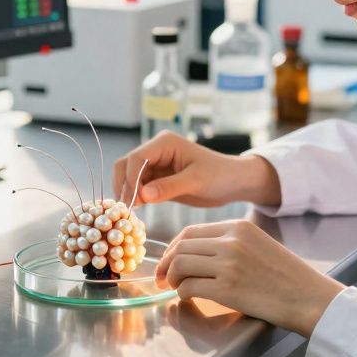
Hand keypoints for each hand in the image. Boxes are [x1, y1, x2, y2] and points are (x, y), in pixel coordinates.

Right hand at [111, 131, 279, 207]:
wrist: (233, 182)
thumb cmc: (220, 175)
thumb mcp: (196, 181)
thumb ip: (169, 187)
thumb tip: (143, 196)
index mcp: (164, 143)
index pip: (136, 158)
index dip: (131, 180)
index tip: (134, 202)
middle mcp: (155, 150)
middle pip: (125, 165)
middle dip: (124, 186)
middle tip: (129, 209)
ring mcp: (155, 165)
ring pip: (128, 177)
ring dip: (127, 193)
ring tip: (132, 213)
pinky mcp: (157, 179)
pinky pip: (138, 187)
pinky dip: (135, 198)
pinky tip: (138, 211)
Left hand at [155, 219, 344, 337]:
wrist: (308, 296)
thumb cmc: (286, 275)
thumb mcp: (258, 244)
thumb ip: (230, 242)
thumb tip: (196, 252)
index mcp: (238, 227)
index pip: (191, 231)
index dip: (174, 247)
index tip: (168, 260)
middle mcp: (231, 241)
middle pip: (182, 246)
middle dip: (167, 263)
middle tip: (163, 277)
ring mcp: (229, 264)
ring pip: (181, 264)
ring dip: (172, 278)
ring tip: (176, 287)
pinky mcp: (228, 288)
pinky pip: (190, 287)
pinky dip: (183, 293)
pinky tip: (188, 297)